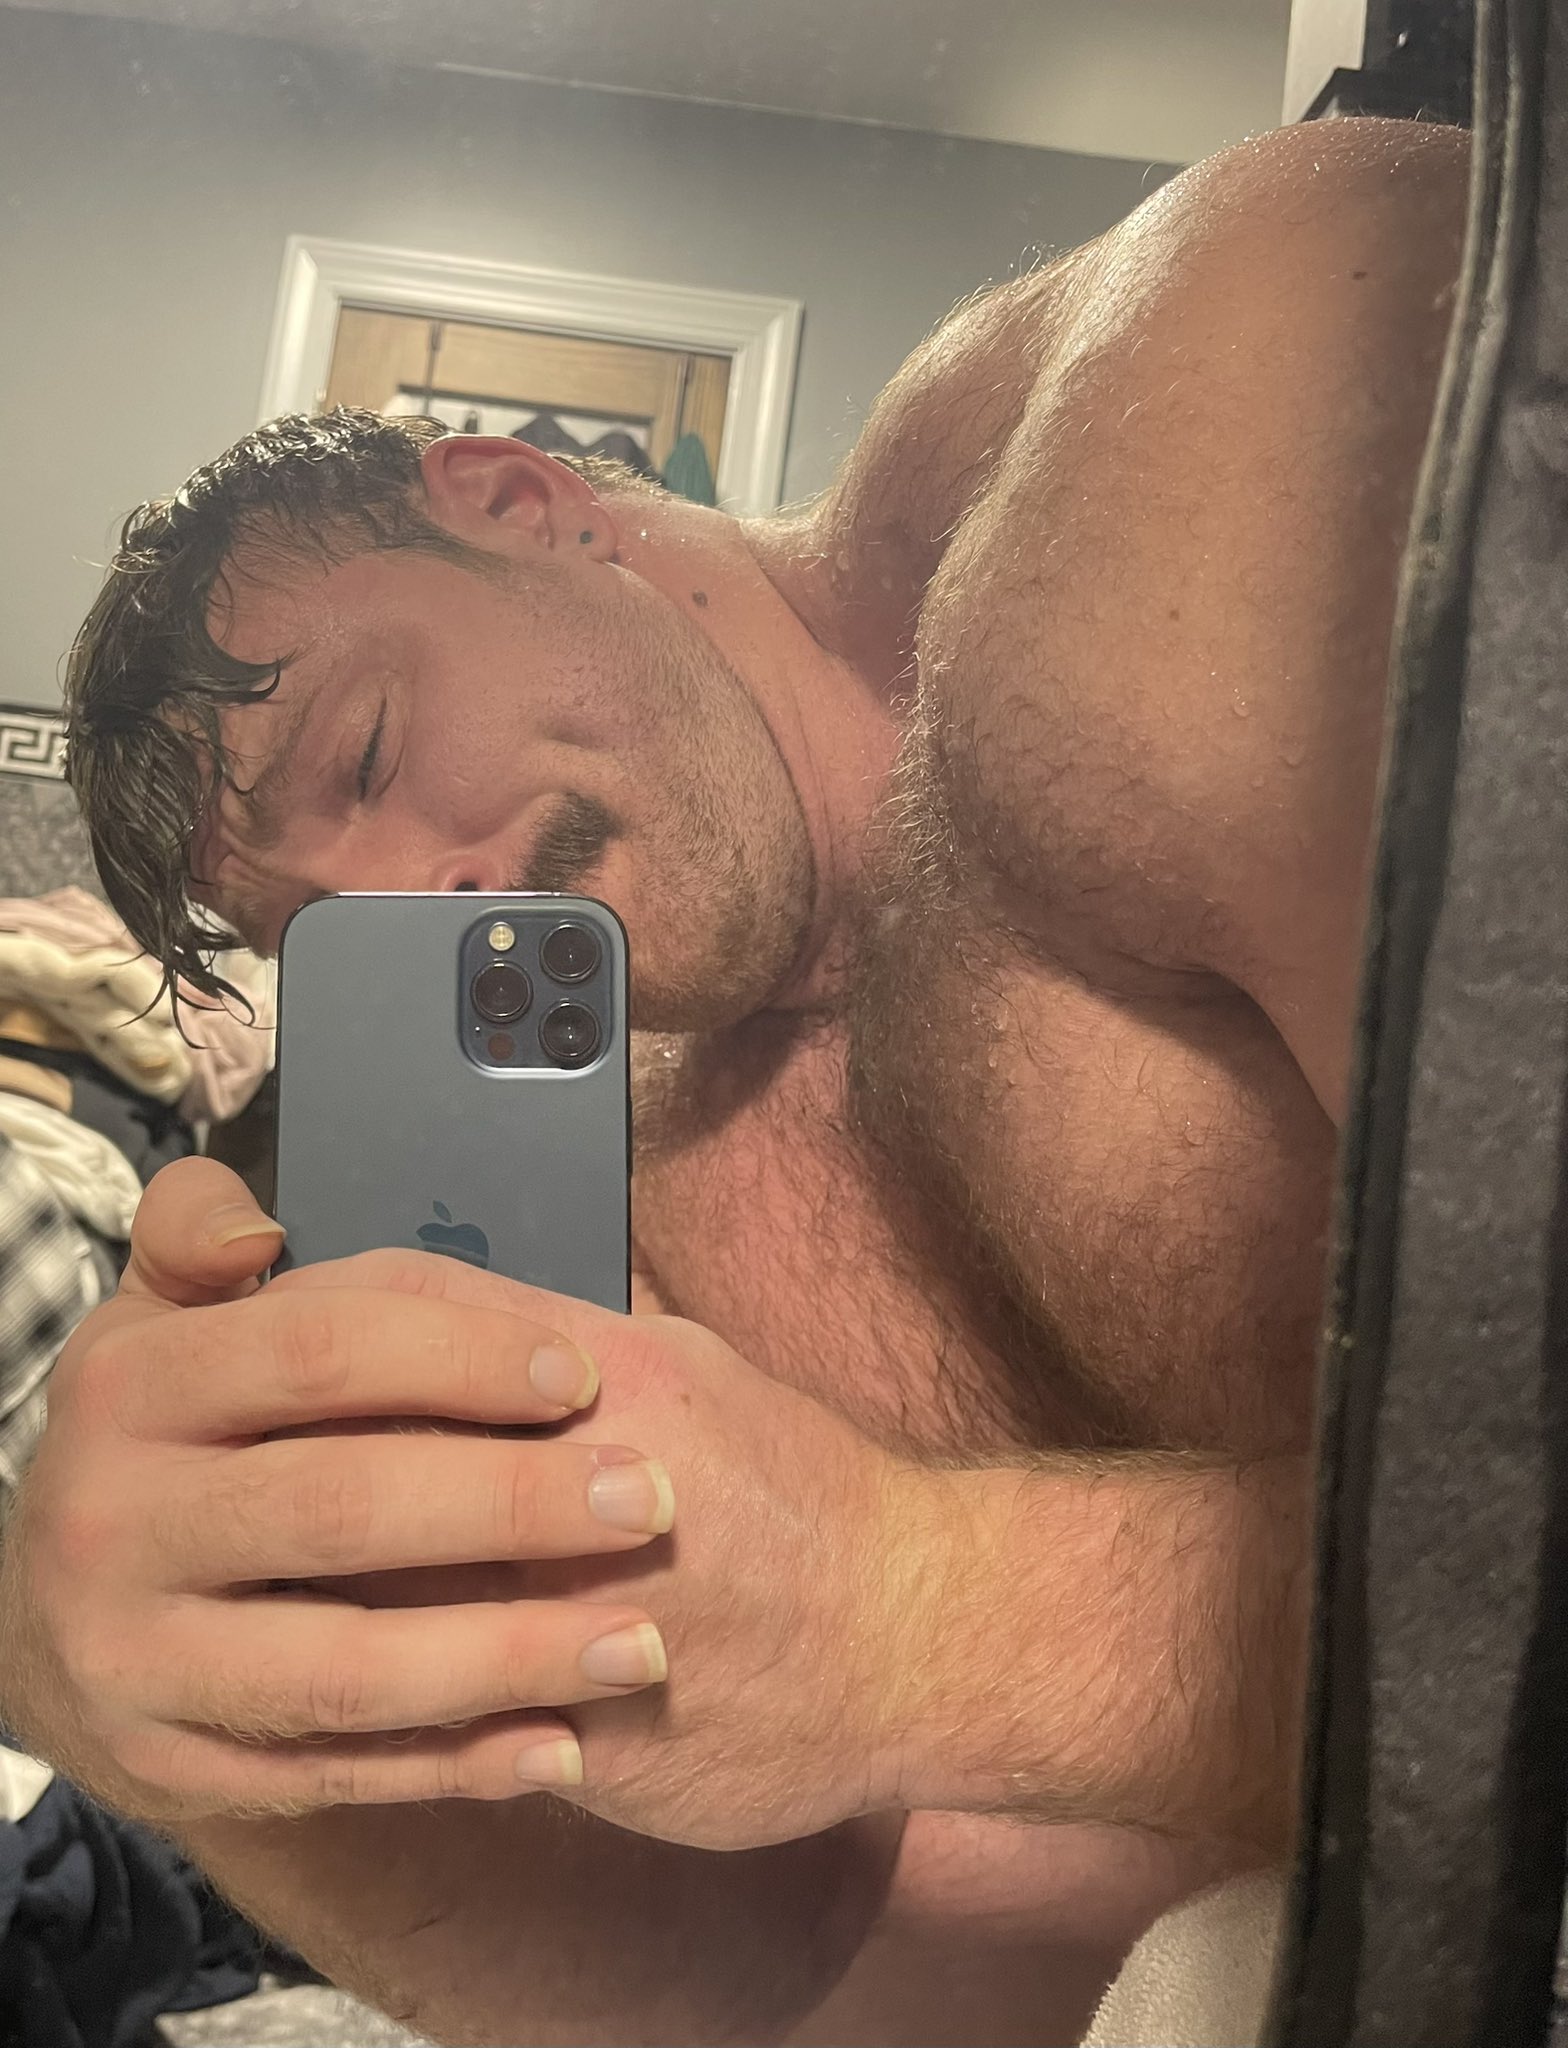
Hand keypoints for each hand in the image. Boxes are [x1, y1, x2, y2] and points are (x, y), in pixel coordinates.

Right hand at [0, 1158, 684, 1820]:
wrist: (58, 1605)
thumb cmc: (169, 1432)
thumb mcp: (164, 1319)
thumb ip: (199, 1240)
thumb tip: (257, 1231)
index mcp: (127, 1385)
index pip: (315, 1351)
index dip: (458, 1357)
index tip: (580, 1372)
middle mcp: (108, 1523)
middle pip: (343, 1507)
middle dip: (514, 1504)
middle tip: (649, 1502)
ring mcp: (131, 1659)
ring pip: (345, 1667)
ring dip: (508, 1659)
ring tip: (641, 1646)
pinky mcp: (168, 1767)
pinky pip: (331, 1774)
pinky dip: (457, 1765)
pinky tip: (564, 1744)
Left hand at [306, 1317, 945, 1853]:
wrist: (914, 1630)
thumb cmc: (796, 1487)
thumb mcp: (691, 1370)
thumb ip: (566, 1341)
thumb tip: (439, 1315)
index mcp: (618, 1374)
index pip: (416, 1313)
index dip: (315, 1314)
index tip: (256, 1322)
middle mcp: (597, 1480)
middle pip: (375, 1442)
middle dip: (277, 1446)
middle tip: (219, 1452)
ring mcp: (592, 1613)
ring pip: (388, 1591)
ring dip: (300, 1578)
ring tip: (248, 1568)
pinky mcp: (592, 1731)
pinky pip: (445, 1716)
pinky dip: (371, 1694)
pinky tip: (329, 1674)